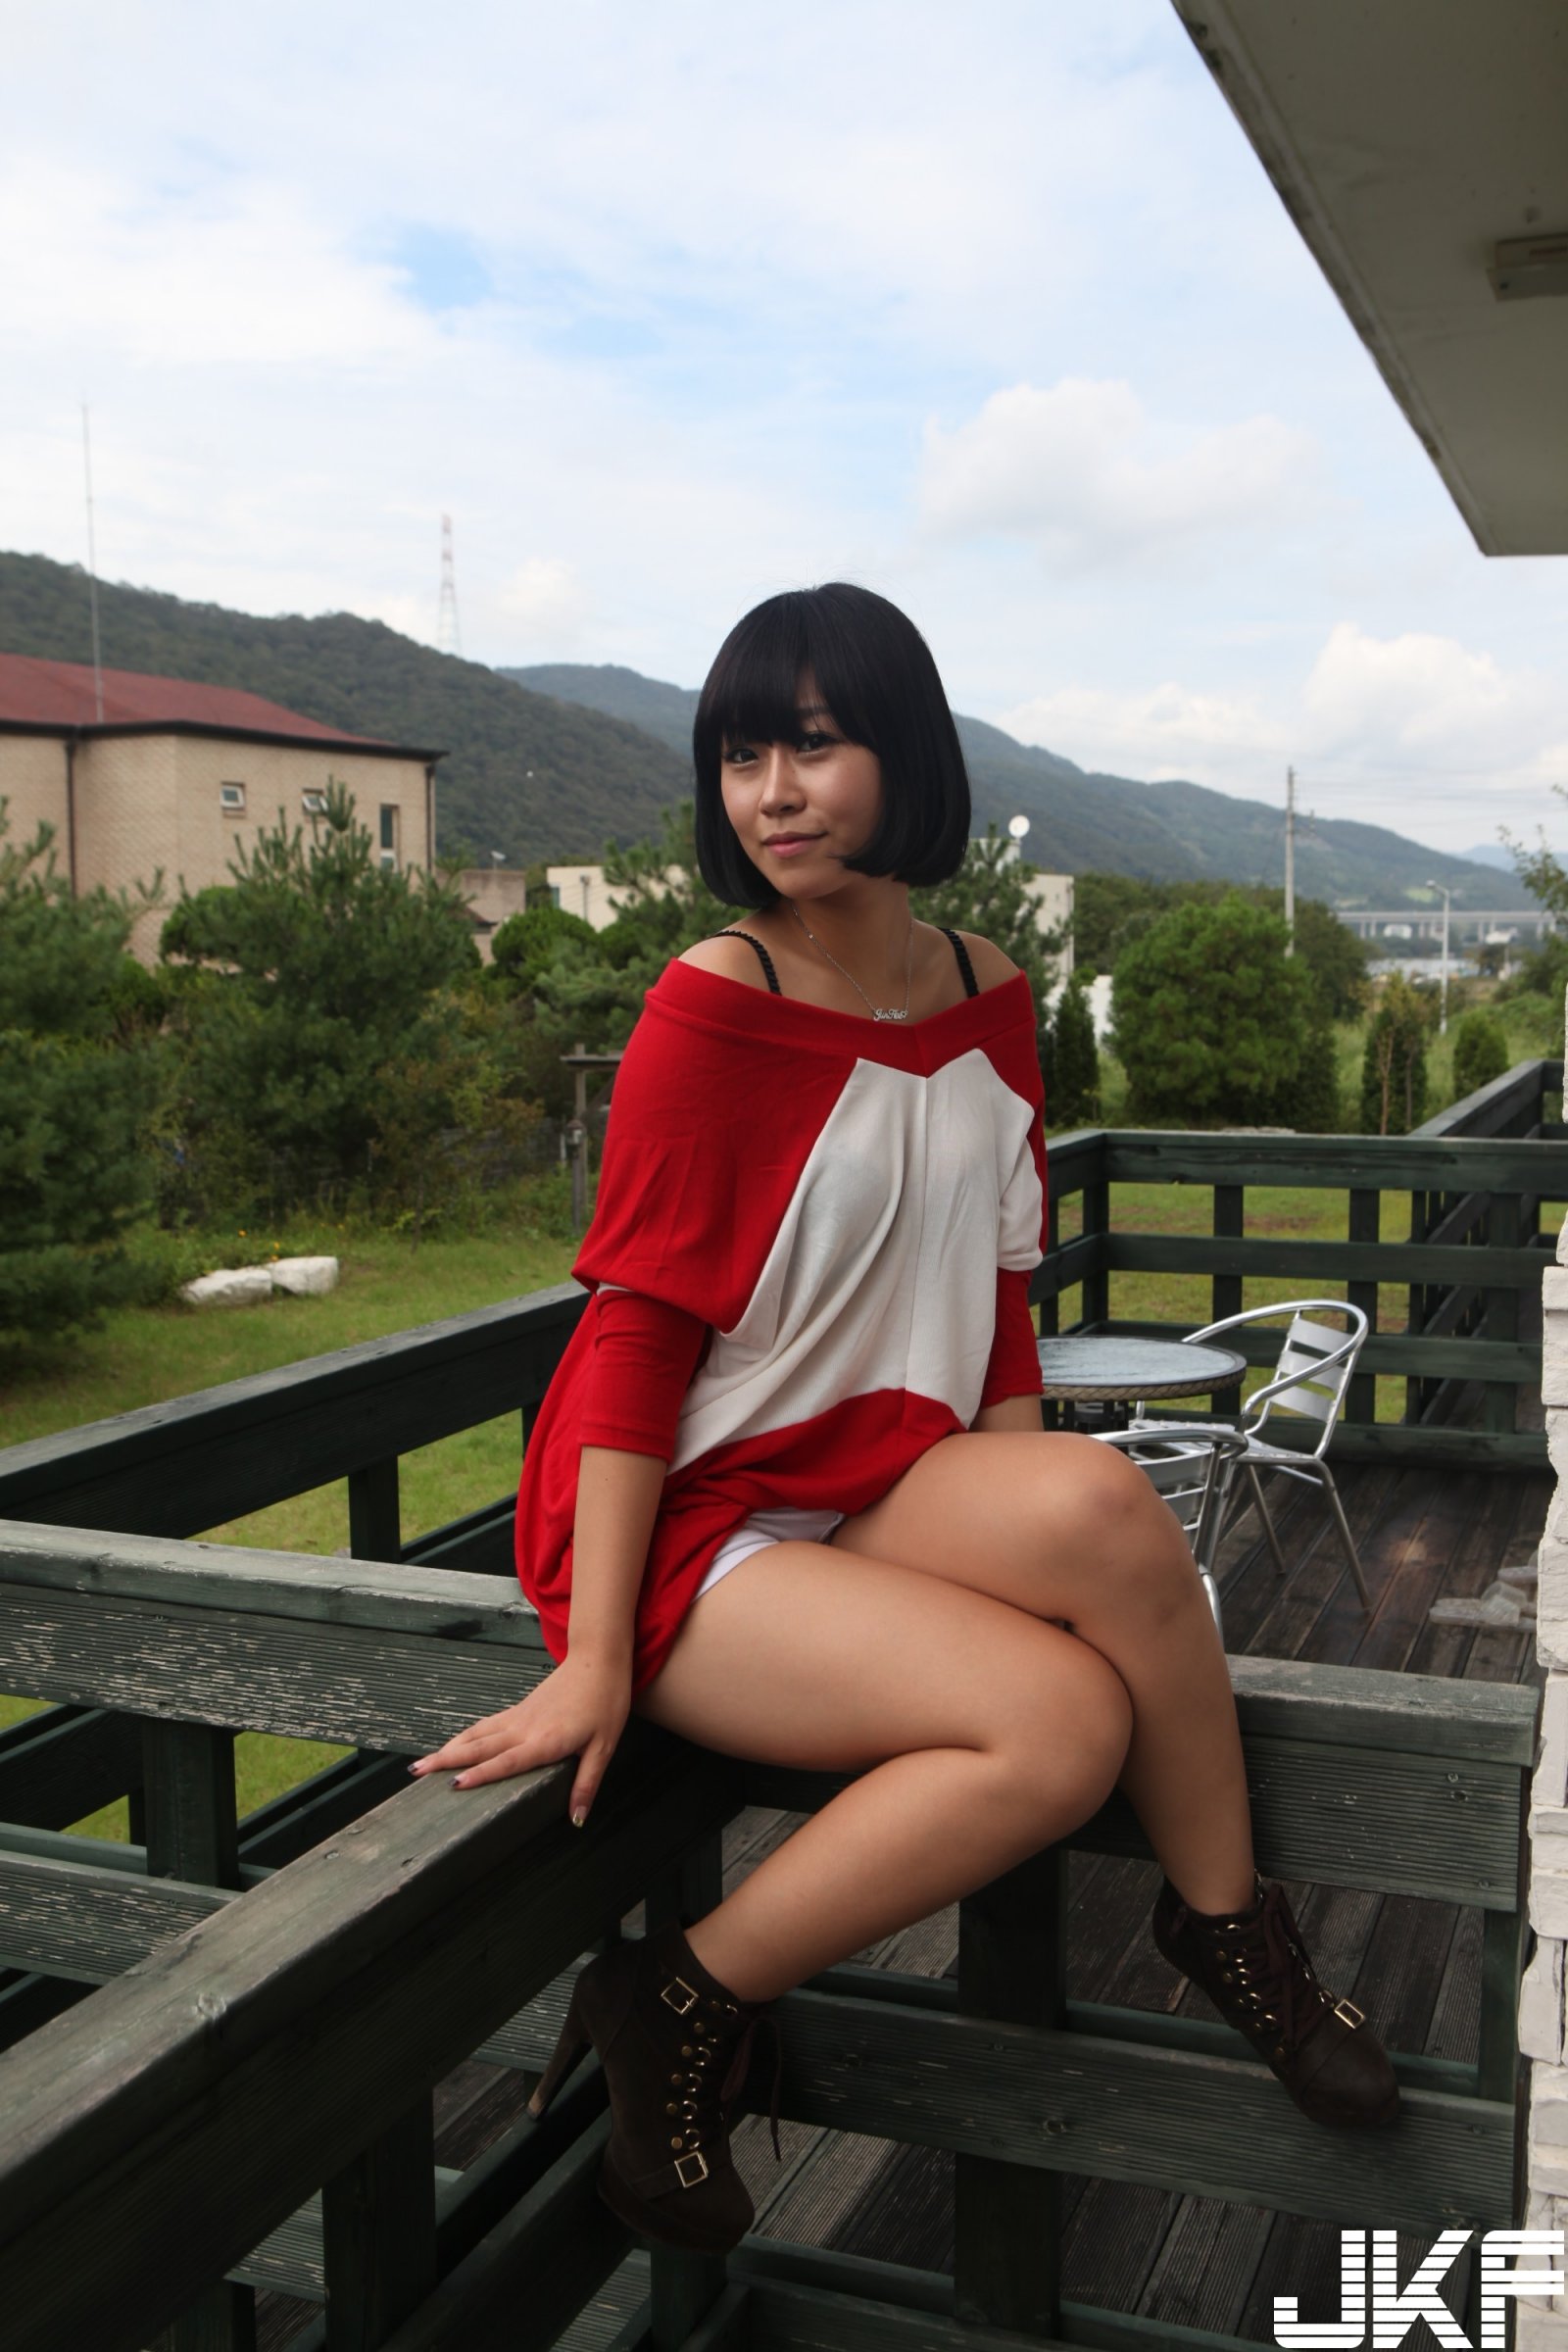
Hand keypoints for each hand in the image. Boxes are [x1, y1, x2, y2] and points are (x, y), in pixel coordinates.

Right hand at [409, 1651, 631, 1824]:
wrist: (599, 1660)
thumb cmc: (605, 1702)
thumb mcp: (604, 1747)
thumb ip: (587, 1783)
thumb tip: (577, 1818)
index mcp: (546, 1740)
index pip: (507, 1761)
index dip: (481, 1774)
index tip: (454, 1784)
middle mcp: (525, 1728)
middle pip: (479, 1746)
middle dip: (446, 1760)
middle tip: (416, 1774)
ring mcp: (519, 1717)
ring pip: (477, 1734)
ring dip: (449, 1748)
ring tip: (423, 1764)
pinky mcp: (518, 1709)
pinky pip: (486, 1725)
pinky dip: (465, 1736)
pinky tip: (455, 1745)